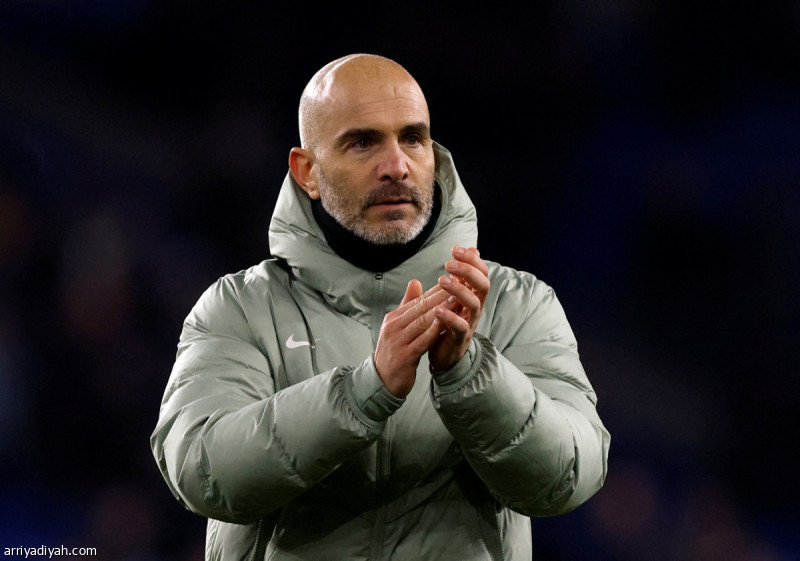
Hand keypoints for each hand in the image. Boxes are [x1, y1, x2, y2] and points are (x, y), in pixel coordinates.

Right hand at [373, 280, 449, 396]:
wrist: (382, 381)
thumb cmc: (394, 352)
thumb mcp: (398, 327)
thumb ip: (407, 305)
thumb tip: (415, 281)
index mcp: (393, 318)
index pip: (417, 300)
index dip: (436, 290)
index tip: (453, 281)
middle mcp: (393, 327)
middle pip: (420, 308)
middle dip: (441, 296)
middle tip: (459, 286)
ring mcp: (398, 341)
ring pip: (422, 322)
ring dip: (441, 311)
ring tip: (457, 301)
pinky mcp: (404, 356)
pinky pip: (423, 341)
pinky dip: (435, 332)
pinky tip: (446, 324)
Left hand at [428, 246, 489, 371]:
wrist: (445, 355)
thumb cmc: (449, 322)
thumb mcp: (455, 295)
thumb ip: (461, 275)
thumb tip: (471, 249)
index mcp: (474, 295)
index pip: (481, 273)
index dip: (472, 259)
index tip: (455, 249)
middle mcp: (475, 307)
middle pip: (483, 285)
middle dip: (468, 271)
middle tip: (448, 263)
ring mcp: (470, 323)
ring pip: (473, 303)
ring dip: (458, 290)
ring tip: (441, 280)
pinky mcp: (460, 338)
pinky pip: (460, 326)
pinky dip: (449, 317)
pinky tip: (437, 309)